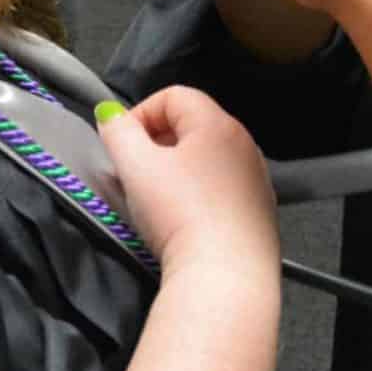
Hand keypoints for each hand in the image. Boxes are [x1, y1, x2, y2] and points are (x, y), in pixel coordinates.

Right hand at [99, 86, 278, 273]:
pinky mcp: (261, 212)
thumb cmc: (181, 215)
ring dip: (179, 169)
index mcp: (217, 124)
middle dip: (158, 141)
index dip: (140, 112)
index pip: (174, 95)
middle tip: (135, 170)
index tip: (122, 142)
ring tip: (158, 198)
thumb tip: (110, 115)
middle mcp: (245, 145)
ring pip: (209, 159)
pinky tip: (186, 220)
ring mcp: (257, 179)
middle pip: (193, 125)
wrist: (226, 276)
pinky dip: (202, 194)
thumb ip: (118, 133)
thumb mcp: (135, 167)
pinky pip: (225, 188)